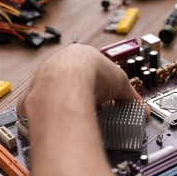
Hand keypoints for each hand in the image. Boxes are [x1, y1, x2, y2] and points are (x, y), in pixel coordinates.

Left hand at [16, 44, 148, 175]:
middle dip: (81, 92)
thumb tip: (142, 109)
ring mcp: (44, 78)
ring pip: (54, 91)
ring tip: (77, 114)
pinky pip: (40, 106)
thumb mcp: (121, 84)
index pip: (89, 68)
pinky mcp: (34, 95)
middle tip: (91, 105)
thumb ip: (131, 97)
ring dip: (64, 101)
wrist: (68, 81)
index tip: (102, 93)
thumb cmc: (93, 75)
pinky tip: (59, 120)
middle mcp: (60, 63)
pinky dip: (49, 113)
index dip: (97, 82)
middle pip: (70, 79)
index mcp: (81, 55)